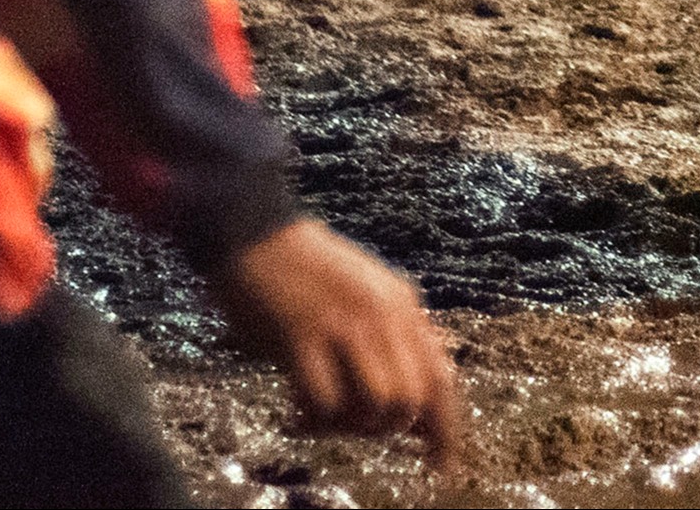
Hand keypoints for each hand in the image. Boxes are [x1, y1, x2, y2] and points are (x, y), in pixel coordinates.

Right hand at [212, 217, 468, 480]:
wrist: (253, 232)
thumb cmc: (305, 271)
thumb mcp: (366, 294)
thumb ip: (393, 338)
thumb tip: (416, 402)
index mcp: (403, 305)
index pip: (442, 379)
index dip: (445, 431)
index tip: (442, 467)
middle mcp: (384, 315)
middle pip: (413, 400)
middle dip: (387, 429)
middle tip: (352, 426)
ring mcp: (345, 325)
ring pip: (378, 405)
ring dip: (351, 425)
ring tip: (322, 415)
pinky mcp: (302, 337)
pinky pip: (326, 402)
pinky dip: (314, 420)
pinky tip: (294, 411)